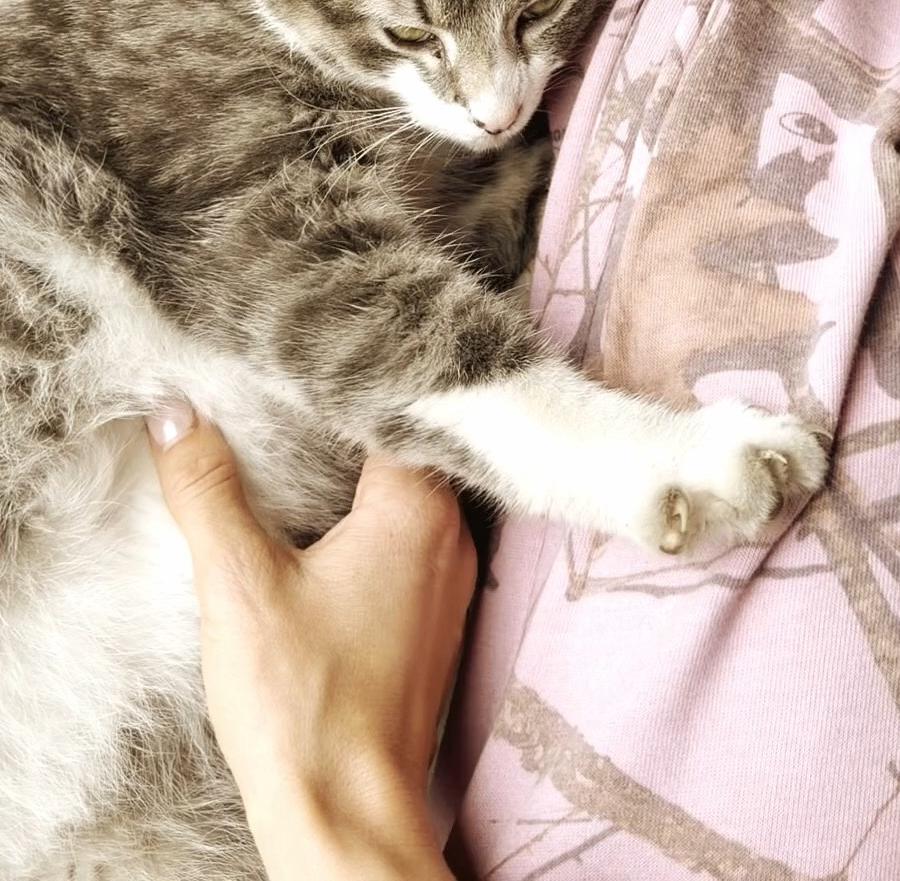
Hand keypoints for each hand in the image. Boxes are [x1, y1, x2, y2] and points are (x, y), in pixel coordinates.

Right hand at [147, 402, 474, 880]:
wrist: (346, 814)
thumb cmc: (306, 706)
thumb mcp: (239, 585)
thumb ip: (209, 491)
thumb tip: (178, 416)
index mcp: (417, 508)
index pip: (394, 403)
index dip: (343, 375)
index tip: (297, 357)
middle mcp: (450, 535)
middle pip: (402, 444)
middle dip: (344, 420)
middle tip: (286, 394)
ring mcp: (447, 581)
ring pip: (404, 494)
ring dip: (355, 474)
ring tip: (295, 448)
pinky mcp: (430, 619)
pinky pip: (403, 541)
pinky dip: (364, 522)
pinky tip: (319, 528)